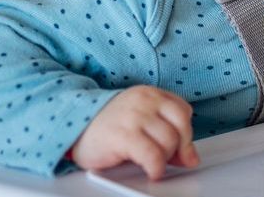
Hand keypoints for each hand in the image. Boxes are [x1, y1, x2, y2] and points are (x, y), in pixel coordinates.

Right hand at [70, 85, 199, 178]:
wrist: (73, 127)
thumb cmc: (107, 127)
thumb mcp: (141, 123)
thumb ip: (166, 132)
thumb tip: (190, 157)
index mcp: (151, 94)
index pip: (183, 111)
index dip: (186, 134)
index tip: (181, 149)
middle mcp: (145, 101)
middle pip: (181, 126)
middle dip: (179, 148)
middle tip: (167, 159)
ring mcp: (134, 116)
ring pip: (169, 141)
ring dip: (165, 159)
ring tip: (153, 163)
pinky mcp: (123, 135)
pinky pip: (153, 155)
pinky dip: (157, 167)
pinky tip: (152, 171)